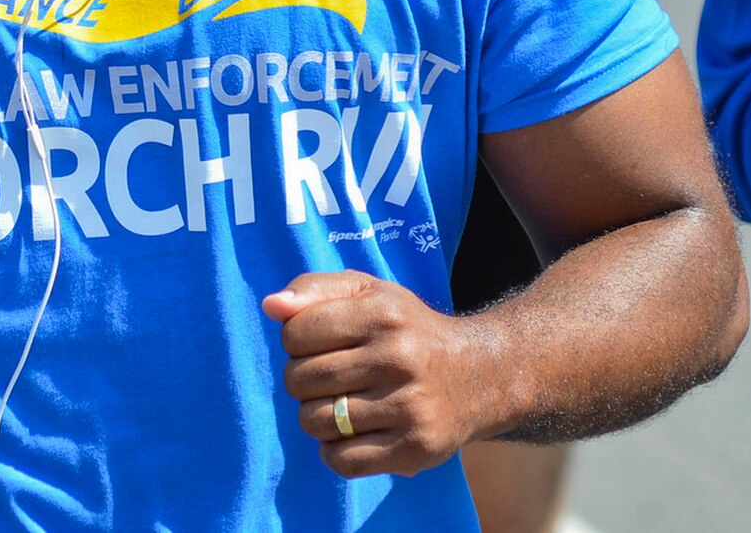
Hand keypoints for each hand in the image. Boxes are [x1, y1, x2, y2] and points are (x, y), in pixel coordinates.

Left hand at [263, 271, 490, 476]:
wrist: (480, 375)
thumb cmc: (408, 330)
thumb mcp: (369, 292)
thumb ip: (315, 289)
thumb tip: (271, 306)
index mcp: (383, 313)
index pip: (295, 333)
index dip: (296, 340)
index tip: (319, 343)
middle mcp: (398, 358)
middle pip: (300, 380)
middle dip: (303, 380)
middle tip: (331, 376)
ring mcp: (408, 407)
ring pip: (315, 422)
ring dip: (316, 416)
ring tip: (341, 403)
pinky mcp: (414, 449)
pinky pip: (340, 460)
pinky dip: (334, 450)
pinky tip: (354, 432)